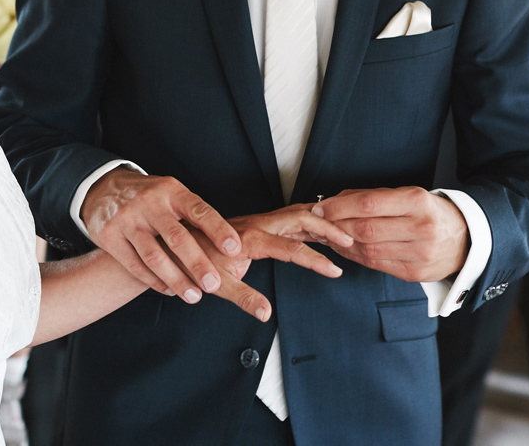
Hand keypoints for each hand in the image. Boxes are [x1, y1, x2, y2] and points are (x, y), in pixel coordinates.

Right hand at [81, 168, 240, 305]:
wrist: (104, 189)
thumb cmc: (152, 198)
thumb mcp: (172, 195)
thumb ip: (195, 216)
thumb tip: (232, 244)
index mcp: (171, 191)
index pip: (199, 210)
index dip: (218, 229)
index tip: (235, 249)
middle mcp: (149, 203)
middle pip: (177, 237)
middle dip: (197, 263)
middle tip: (215, 285)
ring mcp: (127, 219)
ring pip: (154, 256)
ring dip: (177, 279)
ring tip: (194, 297)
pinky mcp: (109, 236)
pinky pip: (135, 264)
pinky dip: (154, 281)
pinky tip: (169, 290)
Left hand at [190, 206, 351, 321]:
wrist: (178, 242)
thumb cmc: (196, 262)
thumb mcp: (218, 286)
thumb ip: (244, 298)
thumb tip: (266, 314)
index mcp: (251, 238)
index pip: (291, 248)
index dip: (315, 261)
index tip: (334, 271)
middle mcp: (258, 224)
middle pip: (300, 217)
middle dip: (327, 227)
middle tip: (350, 240)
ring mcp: (259, 221)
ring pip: (296, 213)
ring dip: (321, 220)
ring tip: (344, 231)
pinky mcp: (259, 223)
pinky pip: (289, 218)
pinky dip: (310, 221)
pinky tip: (322, 229)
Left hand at [311, 187, 466, 282]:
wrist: (465, 238)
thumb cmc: (428, 212)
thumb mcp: (406, 195)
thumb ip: (370, 196)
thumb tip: (332, 201)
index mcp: (417, 202)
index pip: (369, 204)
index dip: (339, 207)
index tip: (320, 207)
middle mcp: (421, 228)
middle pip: (366, 229)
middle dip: (336, 226)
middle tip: (318, 223)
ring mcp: (419, 254)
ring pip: (368, 250)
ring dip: (341, 244)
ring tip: (327, 236)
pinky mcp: (414, 274)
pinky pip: (375, 265)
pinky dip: (355, 256)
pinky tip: (344, 249)